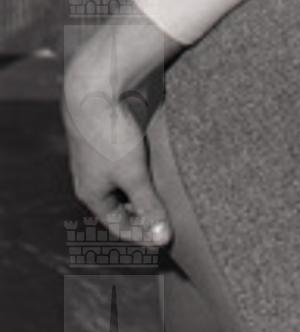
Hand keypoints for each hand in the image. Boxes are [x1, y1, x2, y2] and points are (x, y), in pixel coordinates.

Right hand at [61, 4, 178, 248]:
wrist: (96, 91)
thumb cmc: (110, 136)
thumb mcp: (133, 175)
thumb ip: (148, 206)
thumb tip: (161, 240)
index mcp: (92, 194)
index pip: (118, 225)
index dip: (141, 234)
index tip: (166, 240)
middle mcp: (94, 179)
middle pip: (123, 205)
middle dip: (146, 213)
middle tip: (175, 219)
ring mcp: (102, 159)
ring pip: (128, 183)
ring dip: (149, 189)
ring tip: (176, 194)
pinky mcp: (113, 140)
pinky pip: (131, 163)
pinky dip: (148, 169)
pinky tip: (168, 166)